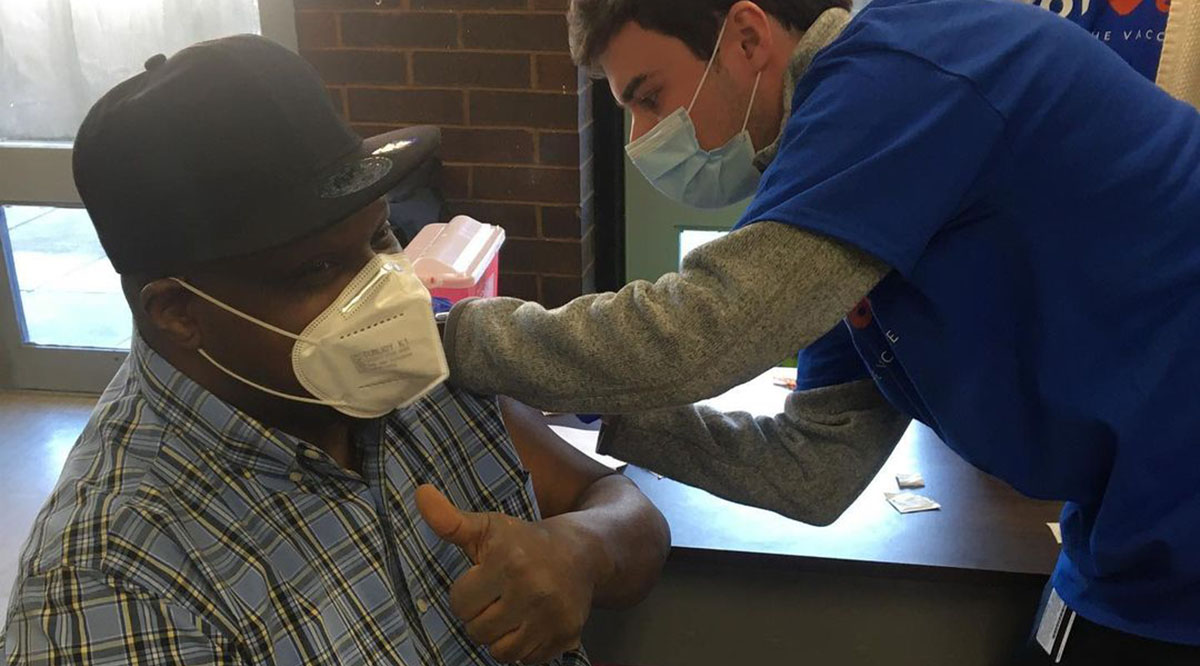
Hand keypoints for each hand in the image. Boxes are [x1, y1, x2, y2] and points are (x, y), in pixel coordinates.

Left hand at [416, 485, 592, 663]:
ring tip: (509, 613)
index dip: (466, 594)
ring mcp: (551, 615)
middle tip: (495, 598)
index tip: (481, 580)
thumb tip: (420, 493)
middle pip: (478, 631)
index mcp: (508, 561)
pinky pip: (528, 660)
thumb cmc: (525, 540)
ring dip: (499, 637)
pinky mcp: (567, 634)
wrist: (581, 552)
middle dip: (481, 617)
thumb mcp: (488, 526)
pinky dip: (524, 648)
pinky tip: (529, 624)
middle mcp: (532, 590)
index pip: (461, 604)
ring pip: (501, 652)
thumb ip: (450, 520)